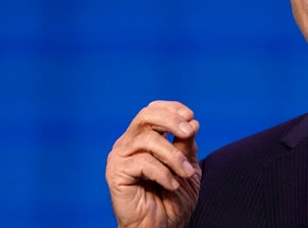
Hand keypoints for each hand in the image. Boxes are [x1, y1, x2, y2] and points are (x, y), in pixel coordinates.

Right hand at [105, 101, 201, 227]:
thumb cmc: (173, 198)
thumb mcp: (188, 166)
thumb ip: (187, 144)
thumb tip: (192, 122)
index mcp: (144, 137)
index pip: (153, 110)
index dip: (172, 108)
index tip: (191, 117)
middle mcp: (129, 143)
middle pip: (146, 116)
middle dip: (171, 120)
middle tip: (189, 131)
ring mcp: (120, 157)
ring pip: (149, 140)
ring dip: (174, 156)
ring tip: (186, 173)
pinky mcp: (115, 173)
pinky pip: (143, 162)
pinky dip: (163, 173)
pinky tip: (172, 185)